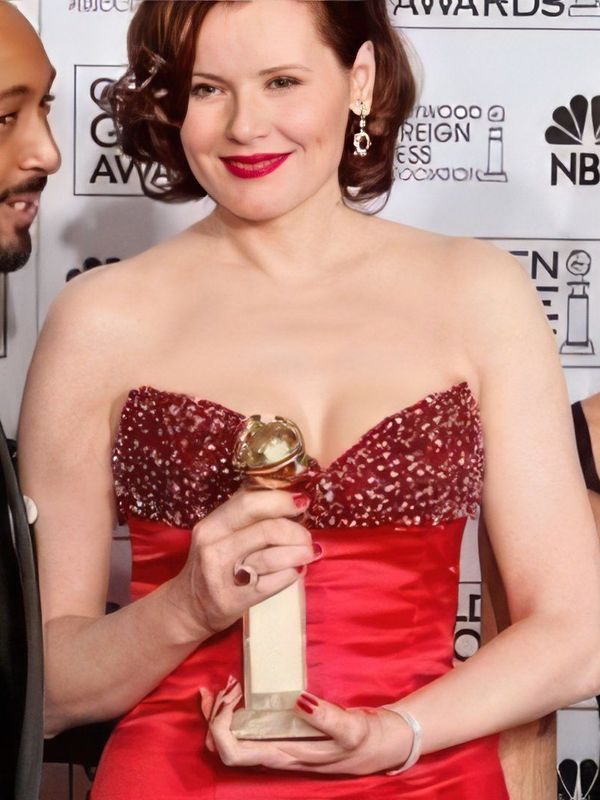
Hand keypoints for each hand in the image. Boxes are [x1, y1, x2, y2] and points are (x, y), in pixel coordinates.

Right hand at [171, 488, 317, 635]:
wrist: (189, 607)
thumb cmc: (213, 563)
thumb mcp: (220, 534)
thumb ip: (246, 515)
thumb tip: (287, 496)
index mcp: (212, 525)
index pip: (249, 502)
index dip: (281, 500)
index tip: (301, 503)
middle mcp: (212, 547)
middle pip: (266, 529)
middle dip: (295, 530)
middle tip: (306, 536)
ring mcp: (221, 576)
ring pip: (271, 558)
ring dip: (298, 553)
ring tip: (308, 553)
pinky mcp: (232, 600)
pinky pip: (271, 585)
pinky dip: (291, 575)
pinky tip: (297, 571)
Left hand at [200, 680, 412, 775]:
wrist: (382, 746)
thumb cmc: (367, 741)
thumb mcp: (353, 729)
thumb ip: (328, 718)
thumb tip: (299, 702)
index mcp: (285, 756)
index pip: (234, 754)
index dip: (222, 727)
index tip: (235, 697)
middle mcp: (275, 754)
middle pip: (223, 745)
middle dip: (216, 715)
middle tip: (230, 685)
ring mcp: (276, 745)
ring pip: (230, 737)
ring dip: (221, 711)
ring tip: (229, 684)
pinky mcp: (282, 734)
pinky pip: (246, 727)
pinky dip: (233, 709)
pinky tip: (235, 691)